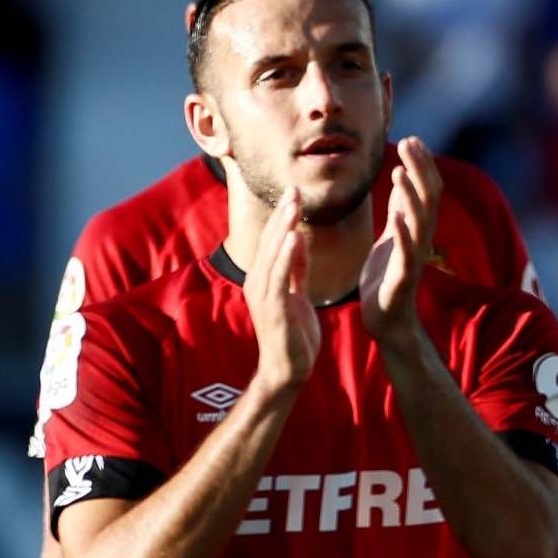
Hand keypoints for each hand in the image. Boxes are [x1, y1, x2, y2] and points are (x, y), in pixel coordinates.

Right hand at [246, 189, 320, 394]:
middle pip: (271, 241)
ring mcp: (263, 294)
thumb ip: (297, 268)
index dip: (284, 216)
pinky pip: (279, 276)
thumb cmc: (294, 334)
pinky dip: (286, 256)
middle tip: (294, 189)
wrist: (289, 369)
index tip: (295, 192)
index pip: (275, 241)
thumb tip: (298, 239)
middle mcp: (259, 281)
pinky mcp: (273, 307)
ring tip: (293, 205)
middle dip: (282, 215)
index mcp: (266, 278)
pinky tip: (294, 237)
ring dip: (283, 228)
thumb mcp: (297, 294)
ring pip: (273, 254)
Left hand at [360, 137, 442, 345]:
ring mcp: (413, 259)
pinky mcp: (402, 279)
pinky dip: (404, 231)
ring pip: (420, 221)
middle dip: (420, 170)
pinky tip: (397, 213)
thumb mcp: (391, 237)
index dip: (422, 165)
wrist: (385, 320)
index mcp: (416, 230)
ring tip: (400, 170)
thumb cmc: (386, 279)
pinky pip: (406, 252)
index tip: (411, 139)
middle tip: (410, 142)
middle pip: (429, 199)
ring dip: (412, 194)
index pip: (426, 191)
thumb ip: (399, 211)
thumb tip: (404, 180)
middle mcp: (420, 241)